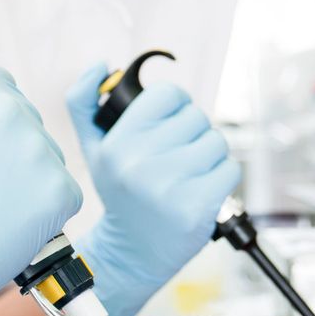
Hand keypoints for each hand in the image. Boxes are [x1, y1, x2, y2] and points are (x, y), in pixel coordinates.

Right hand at [67, 64, 239, 315]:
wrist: (133, 252)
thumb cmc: (119, 192)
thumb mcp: (94, 148)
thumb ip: (85, 101)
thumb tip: (99, 63)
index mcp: (118, 144)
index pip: (169, 95)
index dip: (174, 107)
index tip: (167, 125)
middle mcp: (142, 163)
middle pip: (197, 117)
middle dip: (192, 133)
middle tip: (176, 156)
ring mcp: (172, 186)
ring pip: (216, 142)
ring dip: (209, 155)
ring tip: (188, 174)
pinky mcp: (199, 206)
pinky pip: (230, 169)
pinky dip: (221, 177)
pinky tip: (200, 190)